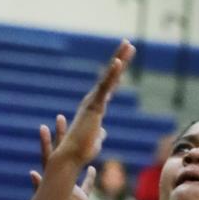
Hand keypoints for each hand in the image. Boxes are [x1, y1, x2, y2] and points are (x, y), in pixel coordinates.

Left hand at [30, 115, 95, 199]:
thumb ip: (40, 189)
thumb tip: (33, 174)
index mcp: (51, 184)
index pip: (48, 158)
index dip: (47, 143)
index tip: (45, 126)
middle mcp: (60, 184)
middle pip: (61, 155)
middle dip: (61, 137)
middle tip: (61, 118)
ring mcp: (71, 191)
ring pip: (76, 167)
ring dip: (78, 154)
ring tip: (82, 138)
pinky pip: (87, 187)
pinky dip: (89, 178)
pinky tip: (93, 167)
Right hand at [50, 39, 134, 170]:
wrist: (70, 157)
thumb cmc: (81, 152)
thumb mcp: (95, 142)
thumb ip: (99, 135)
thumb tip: (102, 133)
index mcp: (95, 108)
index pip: (109, 86)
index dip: (117, 73)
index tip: (123, 61)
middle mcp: (93, 101)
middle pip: (110, 76)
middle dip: (120, 59)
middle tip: (128, 43)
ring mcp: (93, 101)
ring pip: (109, 77)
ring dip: (119, 59)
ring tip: (128, 44)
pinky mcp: (94, 106)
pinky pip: (105, 86)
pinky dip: (112, 73)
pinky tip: (119, 61)